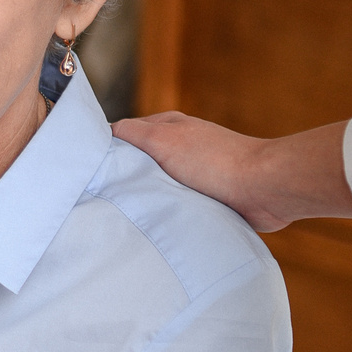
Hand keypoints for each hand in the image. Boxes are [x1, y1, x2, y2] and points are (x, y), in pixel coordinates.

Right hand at [111, 115, 351, 231]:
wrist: (264, 188)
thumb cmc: (215, 162)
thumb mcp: (164, 140)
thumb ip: (132, 134)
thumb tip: (104, 132)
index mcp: (169, 127)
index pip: (125, 136)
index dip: (106, 152)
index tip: (88, 172)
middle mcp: (181, 147)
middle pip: (140, 163)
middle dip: (124, 178)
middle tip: (101, 199)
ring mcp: (195, 173)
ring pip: (158, 185)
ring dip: (147, 198)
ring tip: (128, 215)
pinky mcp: (208, 197)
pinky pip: (178, 204)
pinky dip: (168, 211)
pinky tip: (157, 223)